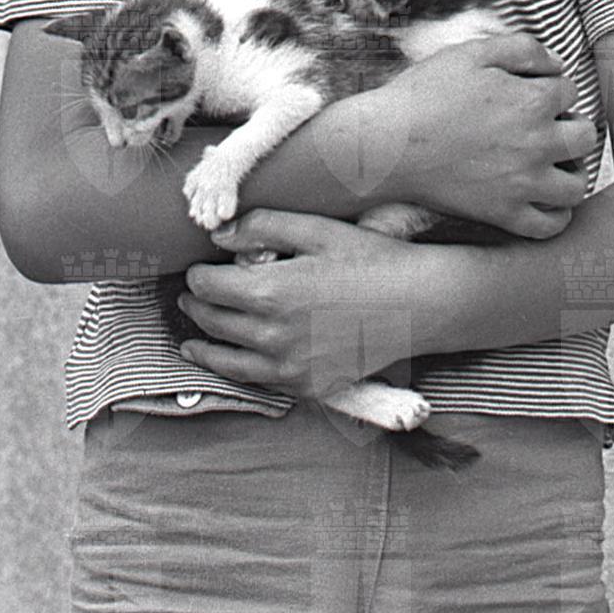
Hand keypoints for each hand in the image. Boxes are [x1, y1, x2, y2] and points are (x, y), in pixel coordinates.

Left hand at [178, 210, 445, 396]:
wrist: (421, 304)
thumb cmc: (373, 260)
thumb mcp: (319, 230)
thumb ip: (262, 227)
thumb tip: (218, 236)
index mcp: (270, 292)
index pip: (206, 286)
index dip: (197, 275)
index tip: (200, 268)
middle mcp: (272, 335)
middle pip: (211, 321)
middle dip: (197, 305)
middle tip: (192, 297)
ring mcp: (289, 366)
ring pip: (226, 360)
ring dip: (205, 346)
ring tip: (193, 340)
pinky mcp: (308, 385)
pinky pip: (259, 381)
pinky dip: (239, 370)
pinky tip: (235, 361)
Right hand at [362, 34, 596, 238]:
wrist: (385, 145)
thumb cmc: (424, 95)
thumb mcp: (472, 54)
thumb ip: (522, 49)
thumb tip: (556, 64)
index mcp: (532, 102)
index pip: (569, 91)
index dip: (552, 87)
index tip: (532, 92)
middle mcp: (537, 144)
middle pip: (586, 138)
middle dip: (572, 127)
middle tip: (549, 127)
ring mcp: (522, 184)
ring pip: (576, 187)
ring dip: (571, 173)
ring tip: (552, 164)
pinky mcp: (503, 214)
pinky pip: (549, 227)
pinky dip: (555, 216)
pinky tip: (544, 200)